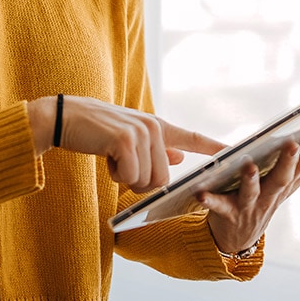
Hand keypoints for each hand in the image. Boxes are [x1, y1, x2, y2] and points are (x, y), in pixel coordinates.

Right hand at [27, 95, 223, 192]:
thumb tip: (178, 158)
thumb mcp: (128, 138)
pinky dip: (115, 175)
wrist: (63, 118)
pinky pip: (130, 177)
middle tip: (121, 167)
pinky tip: (105, 156)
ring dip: (126, 179)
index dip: (214, 148)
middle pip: (163, 179)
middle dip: (141, 183)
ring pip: (147, 181)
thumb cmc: (95, 131)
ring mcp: (141, 132)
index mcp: (156, 126)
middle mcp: (153, 127)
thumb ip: (155, 148)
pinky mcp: (125, 140)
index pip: (191, 137)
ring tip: (112, 157)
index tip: (236, 153)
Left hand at [198, 132, 299, 254]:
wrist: (237, 240)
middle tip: (293, 144)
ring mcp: (248, 207)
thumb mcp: (284, 189)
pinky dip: (210, 200)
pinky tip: (201, 193)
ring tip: (249, 165)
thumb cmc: (261, 205)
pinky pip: (218, 206)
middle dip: (288, 162)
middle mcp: (268, 198)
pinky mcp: (227, 215)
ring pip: (251, 193)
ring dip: (251, 179)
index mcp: (281, 188)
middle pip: (280, 179)